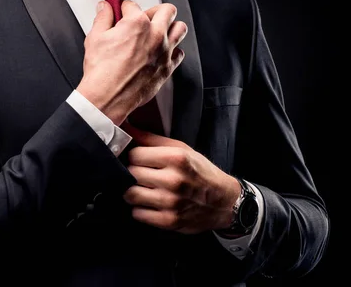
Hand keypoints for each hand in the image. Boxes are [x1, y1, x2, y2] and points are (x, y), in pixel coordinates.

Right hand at [76, 0, 187, 124]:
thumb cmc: (102, 71)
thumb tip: (104, 8)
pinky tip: (162, 52)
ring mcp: (164, 51)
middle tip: (145, 17)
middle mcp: (155, 34)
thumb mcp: (95, 38)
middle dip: (155, 10)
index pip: (133, 5)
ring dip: (171, 26)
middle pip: (166, 10)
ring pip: (180, 28)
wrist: (108, 97)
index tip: (122, 13)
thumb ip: (102, 18)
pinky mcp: (167, 67)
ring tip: (161, 30)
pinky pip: (179, 53)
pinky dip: (173, 51)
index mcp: (137, 23)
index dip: (125, 9)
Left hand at [121, 123, 240, 233]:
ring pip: (130, 194)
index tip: (139, 159)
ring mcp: (170, 202)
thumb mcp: (182, 149)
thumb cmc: (202, 173)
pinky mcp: (169, 221)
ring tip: (143, 188)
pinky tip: (150, 203)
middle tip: (142, 174)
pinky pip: (137, 214)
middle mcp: (173, 180)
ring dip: (133, 191)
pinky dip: (140, 209)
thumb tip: (127, 129)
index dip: (134, 156)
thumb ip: (152, 140)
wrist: (224, 202)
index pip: (134, 154)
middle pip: (130, 173)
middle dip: (132, 173)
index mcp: (176, 159)